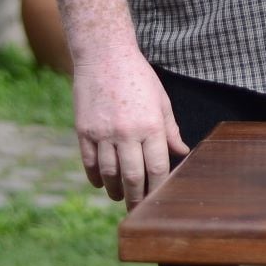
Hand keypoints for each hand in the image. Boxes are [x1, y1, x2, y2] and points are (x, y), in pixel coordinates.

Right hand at [70, 46, 187, 207]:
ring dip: (115, 189)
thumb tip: (181, 153)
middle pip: (132, 176)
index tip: (158, 199)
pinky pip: (89, 162)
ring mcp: (103, 133)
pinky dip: (96, 176)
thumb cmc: (138, 76)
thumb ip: (170, 130)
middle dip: (136, 197)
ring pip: (109, 173)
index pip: (157, 167)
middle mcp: (126, 132)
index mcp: (150, 125)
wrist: (104, 56)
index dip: (158, 187)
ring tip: (119, 196)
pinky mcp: (84, 131)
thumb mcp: (161, 100)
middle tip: (137, 209)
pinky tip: (101, 183)